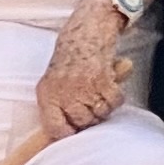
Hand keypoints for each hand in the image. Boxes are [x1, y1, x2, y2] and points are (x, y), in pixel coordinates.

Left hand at [34, 0, 129, 142]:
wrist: (88, 29)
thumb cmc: (70, 56)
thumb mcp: (52, 80)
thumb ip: (55, 106)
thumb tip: (62, 135)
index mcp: (48, 93)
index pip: (55, 127)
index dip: (67, 134)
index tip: (75, 132)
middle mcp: (64, 92)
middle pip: (83, 124)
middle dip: (90, 117)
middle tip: (90, 102)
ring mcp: (84, 87)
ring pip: (100, 114)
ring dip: (104, 106)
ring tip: (98, 90)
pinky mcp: (103, 81)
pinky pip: (114, 102)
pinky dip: (116, 96)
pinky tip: (109, 84)